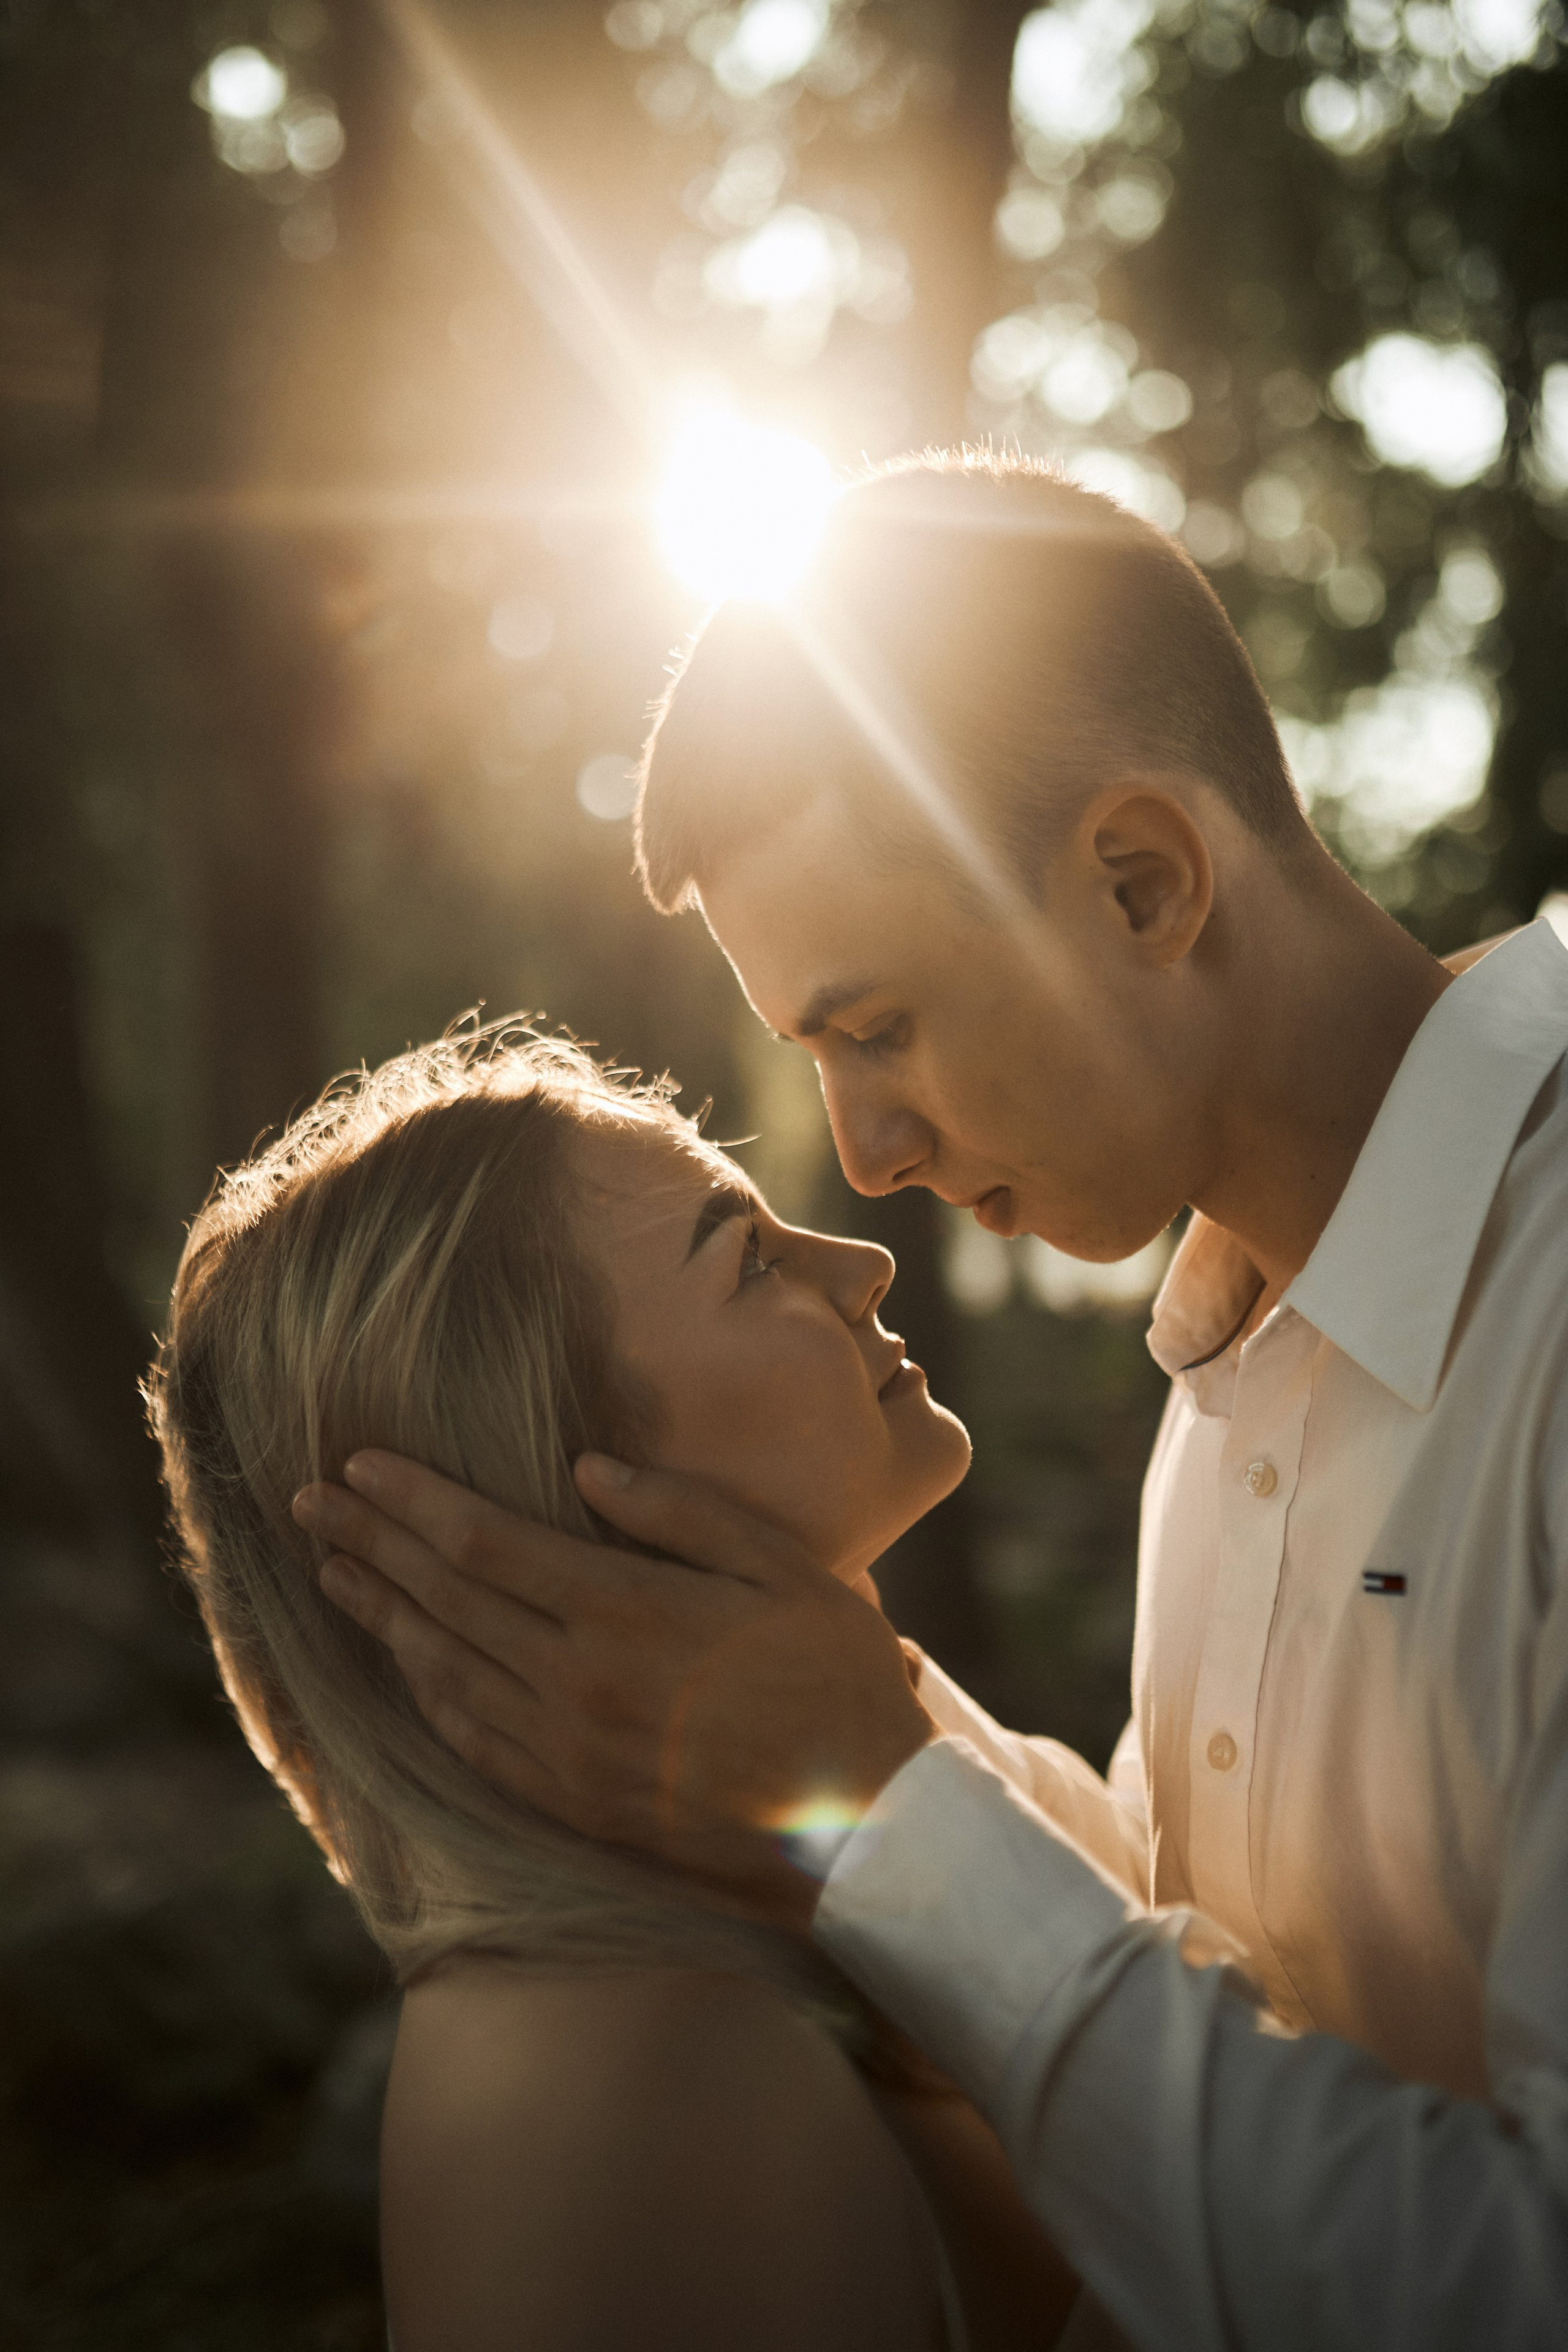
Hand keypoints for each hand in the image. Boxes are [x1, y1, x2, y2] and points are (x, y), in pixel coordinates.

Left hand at [291, 1453, 935, 1920]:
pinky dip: (428, 1694)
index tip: (357, 1465)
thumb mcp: (781, 1565)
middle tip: (308, 1503)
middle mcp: (579, 1685)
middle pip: (444, 1600)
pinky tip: (404, 1664)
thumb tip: (582, 1469)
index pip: (484, 1543)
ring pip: (445, 1672)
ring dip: (381, 1616)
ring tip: (333, 1573)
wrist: (869, 1823)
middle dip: (370, 1544)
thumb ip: (678, 1510)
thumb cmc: (838, 1675)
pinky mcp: (577, 1805)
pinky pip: (476, 1743)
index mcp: (626, 1612)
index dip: (413, 1500)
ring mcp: (570, 1754)